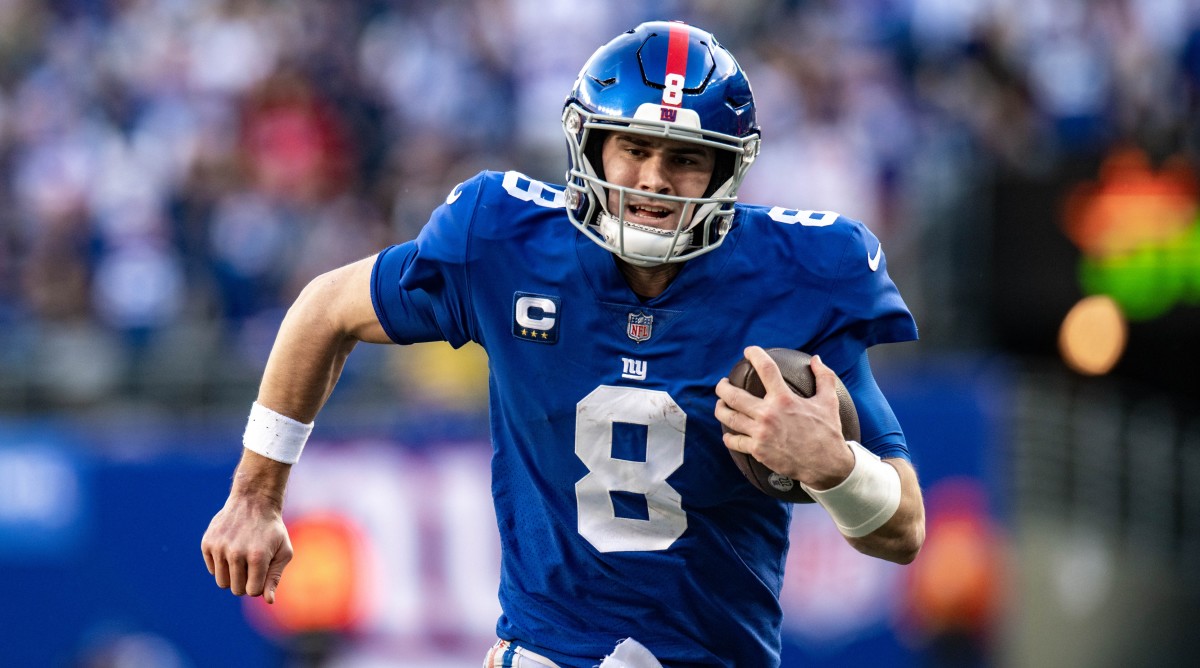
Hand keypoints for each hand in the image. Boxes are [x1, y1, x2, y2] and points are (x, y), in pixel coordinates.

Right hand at [201, 494, 291, 603]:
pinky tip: (231, 549)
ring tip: (242, 560)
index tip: (262, 572)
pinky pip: (212, 570)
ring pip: (222, 583)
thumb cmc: (272, 530)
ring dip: (232, 576)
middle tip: (252, 565)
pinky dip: (222, 565)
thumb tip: (268, 600)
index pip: (252, 591)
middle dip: (245, 582)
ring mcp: (219, 548)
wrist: (254, 502)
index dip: (258, 585)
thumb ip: (275, 577)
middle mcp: (236, 553)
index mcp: (257, 557)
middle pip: (236, 589)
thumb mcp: (283, 551)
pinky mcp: (207, 543)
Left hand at [714, 346, 852, 488]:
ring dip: (720, 409)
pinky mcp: (757, 450)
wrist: (826, 465)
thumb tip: (816, 359)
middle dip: (722, 387)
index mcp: (784, 399)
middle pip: (733, 395)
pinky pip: (734, 441)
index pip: (766, 369)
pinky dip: (729, 437)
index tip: (748, 351)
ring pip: (729, 417)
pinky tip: (729, 433)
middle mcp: (768, 414)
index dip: (755, 355)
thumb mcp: (829, 402)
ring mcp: (760, 433)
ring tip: (720, 405)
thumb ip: (824, 377)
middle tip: (723, 384)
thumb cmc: (827, 433)